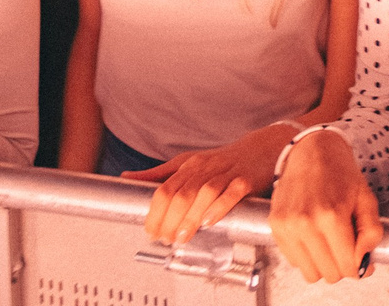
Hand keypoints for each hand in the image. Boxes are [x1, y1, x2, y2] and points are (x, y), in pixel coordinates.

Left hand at [128, 125, 288, 244]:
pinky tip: (210, 221)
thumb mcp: (187, 163)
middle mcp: (205, 167)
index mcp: (189, 165)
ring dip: (191, 217)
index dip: (155, 211)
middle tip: (165, 238)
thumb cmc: (223, 160)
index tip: (151, 230)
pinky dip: (219, 207)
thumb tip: (126, 178)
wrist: (262, 149)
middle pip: (181, 192)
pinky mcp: (246, 180)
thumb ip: (158, 174)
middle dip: (170, 219)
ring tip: (182, 237)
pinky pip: (231, 193)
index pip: (165, 188)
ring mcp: (226, 173)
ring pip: (204, 193)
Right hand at [268, 129, 382, 284]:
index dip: (358, 266)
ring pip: (310, 273)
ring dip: (322, 265)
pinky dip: (306, 256)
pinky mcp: (275, 226)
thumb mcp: (366, 199)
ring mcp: (287, 226)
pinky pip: (293, 261)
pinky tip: (313, 236)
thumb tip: (364, 263)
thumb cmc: (340, 173)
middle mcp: (306, 223)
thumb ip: (371, 232)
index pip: (347, 267)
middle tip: (345, 247)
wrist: (311, 151)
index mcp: (332, 215)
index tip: (359, 256)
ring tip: (328, 243)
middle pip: (329, 274)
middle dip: (341, 266)